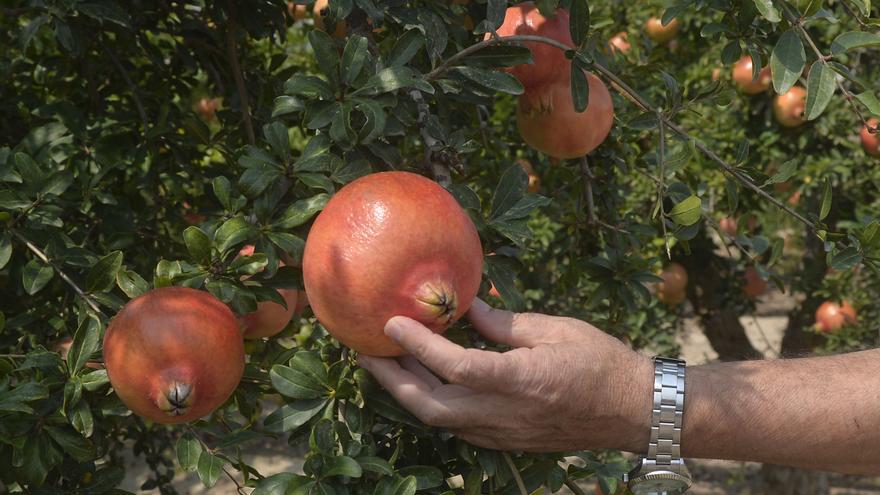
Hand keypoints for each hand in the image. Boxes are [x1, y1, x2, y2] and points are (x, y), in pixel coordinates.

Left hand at [357, 299, 652, 452]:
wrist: (633, 410)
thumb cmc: (601, 362)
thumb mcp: (554, 329)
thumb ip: (503, 323)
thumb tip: (466, 306)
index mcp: (519, 380)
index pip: (453, 366)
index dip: (417, 345)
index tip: (391, 323)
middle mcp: (504, 413)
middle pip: (430, 405)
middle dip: (392, 379)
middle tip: (367, 351)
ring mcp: (503, 432)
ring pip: (439, 420)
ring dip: (408, 392)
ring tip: (388, 363)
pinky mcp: (506, 440)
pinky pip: (458, 425)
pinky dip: (434, 404)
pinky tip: (426, 382)